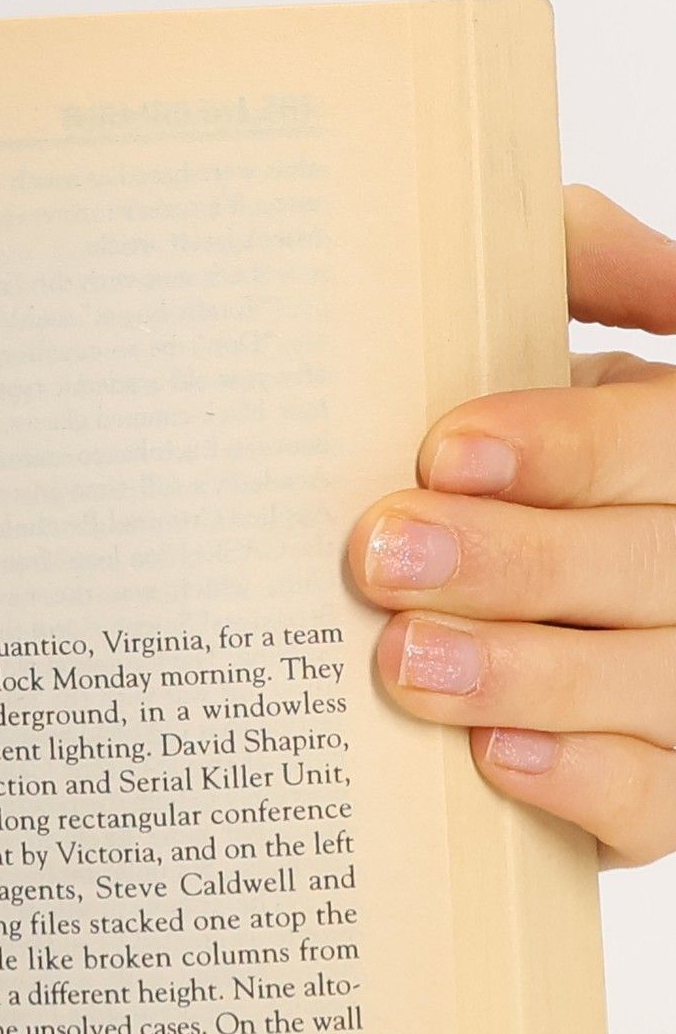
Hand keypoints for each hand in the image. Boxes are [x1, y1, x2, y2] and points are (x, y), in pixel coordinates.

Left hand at [349, 186, 675, 865]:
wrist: (530, 627)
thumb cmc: (535, 475)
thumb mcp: (556, 361)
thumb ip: (572, 276)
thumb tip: (569, 234)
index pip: (663, 442)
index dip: (564, 446)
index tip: (447, 449)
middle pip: (654, 565)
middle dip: (516, 560)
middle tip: (385, 553)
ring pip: (656, 684)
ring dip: (527, 673)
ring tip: (407, 660)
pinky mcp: (669, 792)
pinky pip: (654, 799)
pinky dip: (582, 779)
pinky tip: (495, 759)